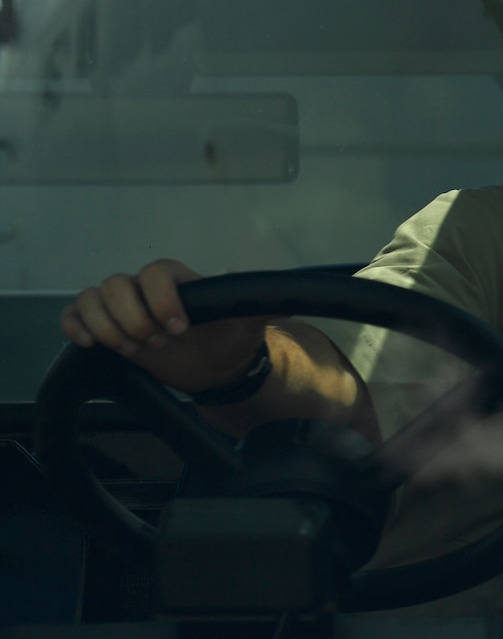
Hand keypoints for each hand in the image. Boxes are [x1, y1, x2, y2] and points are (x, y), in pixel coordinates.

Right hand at [60, 260, 273, 394]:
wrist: (215, 366)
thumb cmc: (229, 337)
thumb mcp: (249, 322)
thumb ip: (264, 307)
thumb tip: (292, 300)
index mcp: (177, 280)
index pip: (155, 272)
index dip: (161, 299)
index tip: (179, 328)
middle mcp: (144, 288)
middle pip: (115, 285)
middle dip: (134, 320)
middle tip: (159, 343)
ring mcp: (122, 306)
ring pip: (91, 298)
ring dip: (108, 328)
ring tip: (135, 349)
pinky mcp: (105, 326)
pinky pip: (74, 313)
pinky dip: (75, 326)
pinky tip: (91, 344)